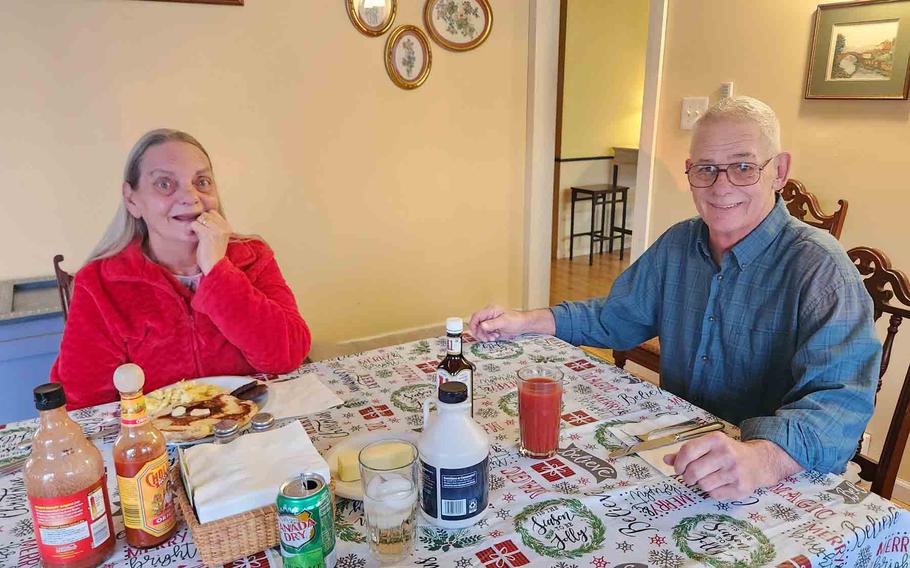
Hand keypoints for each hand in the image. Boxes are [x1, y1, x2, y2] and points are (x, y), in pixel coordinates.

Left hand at [192, 210, 231, 273]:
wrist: (214, 267)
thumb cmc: (213, 254)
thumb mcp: (218, 237)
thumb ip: (214, 226)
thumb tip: (202, 215)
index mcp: (227, 227)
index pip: (213, 213)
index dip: (206, 219)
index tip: (204, 229)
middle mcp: (223, 227)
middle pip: (206, 214)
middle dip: (200, 222)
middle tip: (200, 233)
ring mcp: (216, 230)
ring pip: (200, 218)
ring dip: (196, 226)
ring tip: (198, 236)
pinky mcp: (207, 234)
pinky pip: (194, 224)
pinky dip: (191, 230)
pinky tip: (194, 237)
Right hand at [467, 305, 554, 341]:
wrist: (524, 324)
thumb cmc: (516, 320)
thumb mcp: (504, 322)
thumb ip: (493, 324)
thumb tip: (482, 326)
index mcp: (490, 310)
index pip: (476, 316)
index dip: (473, 324)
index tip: (475, 333)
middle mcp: (488, 315)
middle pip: (477, 324)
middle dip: (480, 333)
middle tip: (486, 339)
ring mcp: (490, 321)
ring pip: (481, 330)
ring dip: (485, 336)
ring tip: (494, 338)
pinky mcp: (493, 327)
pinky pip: (486, 333)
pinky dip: (489, 336)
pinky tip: (496, 337)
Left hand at [663, 433, 801, 499]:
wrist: (759, 462)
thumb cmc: (728, 453)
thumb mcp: (709, 446)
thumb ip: (687, 452)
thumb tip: (666, 459)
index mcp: (716, 440)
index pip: (688, 451)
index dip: (678, 463)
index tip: (678, 469)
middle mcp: (726, 454)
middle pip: (693, 471)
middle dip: (687, 477)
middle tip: (690, 477)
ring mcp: (735, 472)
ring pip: (703, 485)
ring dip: (701, 485)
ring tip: (708, 479)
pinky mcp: (741, 488)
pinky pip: (714, 495)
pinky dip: (712, 492)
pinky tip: (720, 484)